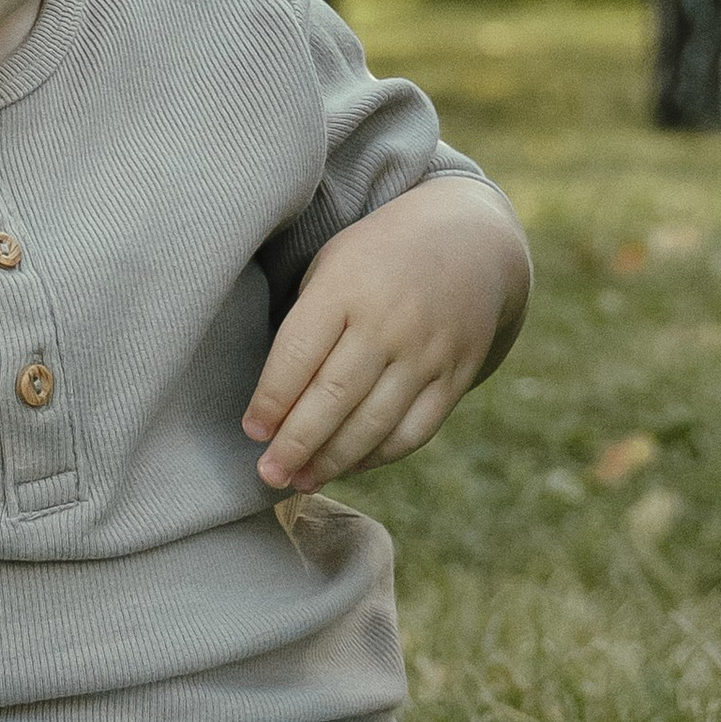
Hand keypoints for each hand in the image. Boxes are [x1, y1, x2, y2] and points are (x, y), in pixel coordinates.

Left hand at [244, 173, 529, 497]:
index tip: (252, 430)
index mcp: (346, 285)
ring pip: (374, 423)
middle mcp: (388, 322)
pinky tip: (349, 466)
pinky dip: (379, 455)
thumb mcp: (333, 263)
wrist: (469, 240)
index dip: (272, 399)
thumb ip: (306, 322)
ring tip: (300, 481)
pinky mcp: (456, 375)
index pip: (299, 354)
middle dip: (296, 443)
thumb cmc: (377, 257)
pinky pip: (415, 430)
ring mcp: (426, 352)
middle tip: (268, 474)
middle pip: (334, 396)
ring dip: (333, 460)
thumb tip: (276, 401)